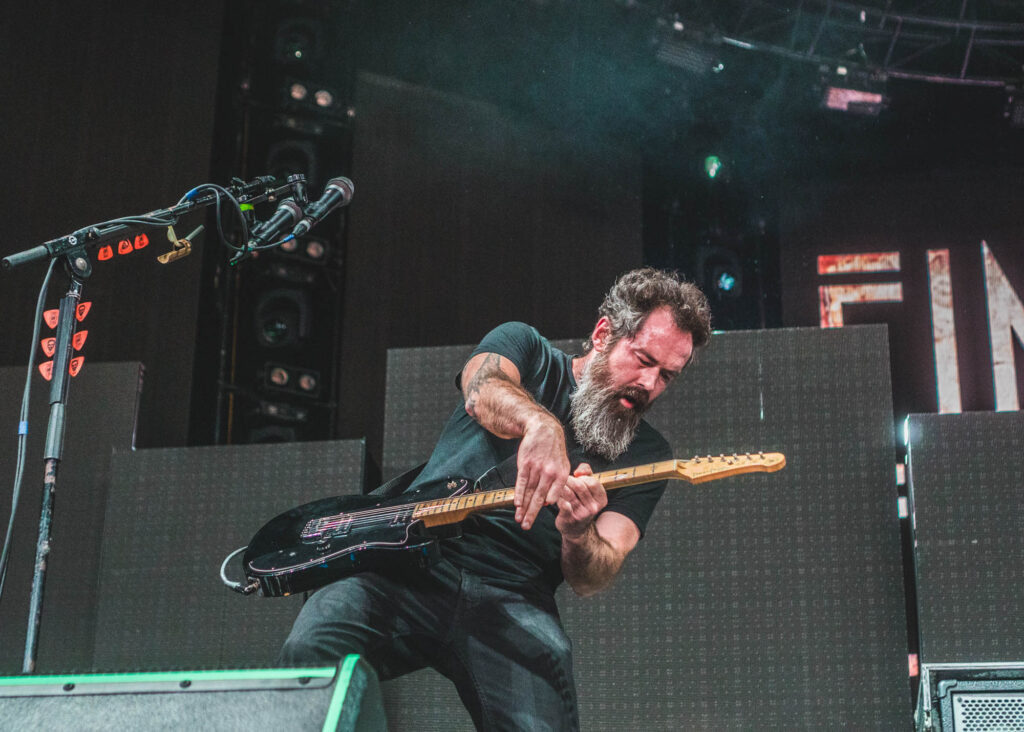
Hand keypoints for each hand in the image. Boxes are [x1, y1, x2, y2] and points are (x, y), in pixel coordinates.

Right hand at [513, 415, 570, 529]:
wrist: (544, 430)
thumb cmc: (553, 451)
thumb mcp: (563, 465)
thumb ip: (558, 484)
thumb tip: (548, 502)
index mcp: (561, 475)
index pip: (553, 497)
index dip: (546, 508)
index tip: (539, 519)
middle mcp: (549, 473)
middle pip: (539, 498)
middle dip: (532, 514)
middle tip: (526, 527)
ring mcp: (537, 468)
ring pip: (528, 492)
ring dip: (523, 507)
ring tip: (519, 519)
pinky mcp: (525, 464)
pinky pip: (521, 482)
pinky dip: (518, 494)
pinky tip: (516, 504)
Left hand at [555, 463, 607, 538]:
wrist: (576, 529)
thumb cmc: (581, 503)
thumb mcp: (589, 489)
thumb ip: (587, 474)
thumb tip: (578, 471)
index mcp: (601, 499)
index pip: (592, 482)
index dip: (582, 477)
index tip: (575, 477)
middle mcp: (593, 507)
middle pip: (580, 486)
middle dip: (569, 480)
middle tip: (561, 478)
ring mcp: (581, 514)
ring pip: (569, 493)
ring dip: (561, 486)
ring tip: (556, 484)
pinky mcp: (569, 518)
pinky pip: (562, 503)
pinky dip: (557, 497)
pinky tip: (554, 495)